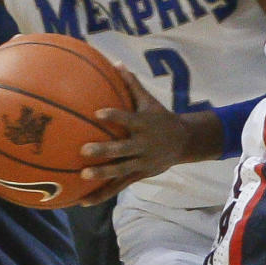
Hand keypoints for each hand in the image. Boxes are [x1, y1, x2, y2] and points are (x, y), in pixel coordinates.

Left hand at [77, 67, 191, 204]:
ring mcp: (141, 163)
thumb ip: (131, 84)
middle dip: (104, 151)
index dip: (115, 116)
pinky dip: (101, 194)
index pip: (128, 119)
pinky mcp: (139, 176)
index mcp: (144, 125)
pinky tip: (82, 201)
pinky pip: (118, 186)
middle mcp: (143, 145)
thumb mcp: (149, 100)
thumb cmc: (159, 117)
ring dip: (101, 176)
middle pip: (123, 150)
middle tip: (84, 150)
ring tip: (82, 177)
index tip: (98, 113)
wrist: (184, 142)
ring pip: (120, 171)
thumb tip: (114, 63)